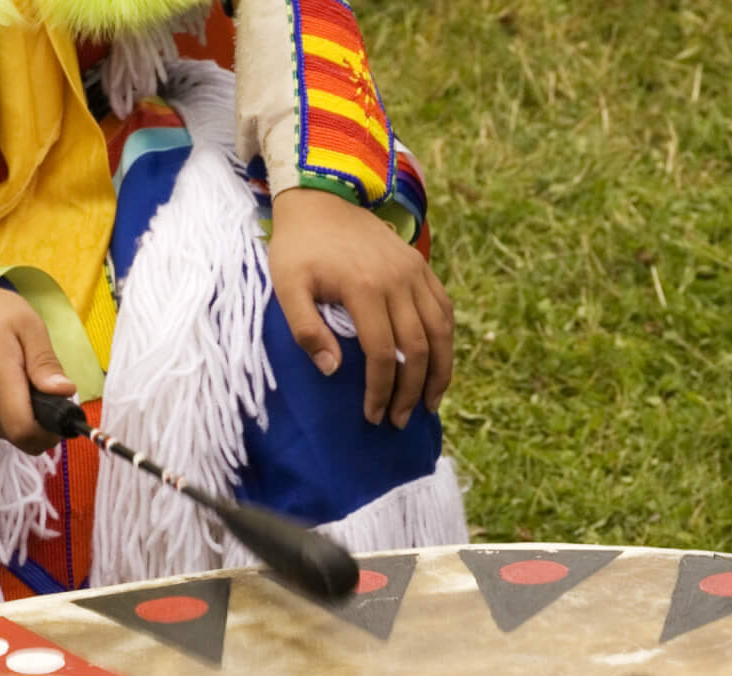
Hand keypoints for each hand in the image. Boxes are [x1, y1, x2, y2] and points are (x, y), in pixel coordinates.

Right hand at [0, 264, 72, 452]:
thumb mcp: (27, 324)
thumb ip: (45, 362)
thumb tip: (65, 392)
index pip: (25, 432)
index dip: (49, 432)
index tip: (61, 414)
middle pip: (19, 437)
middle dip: (39, 423)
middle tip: (42, 391)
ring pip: (6, 435)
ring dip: (21, 419)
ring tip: (18, 383)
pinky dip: (4, 417)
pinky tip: (1, 389)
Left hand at [269, 186, 453, 428]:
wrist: (321, 198)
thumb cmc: (299, 247)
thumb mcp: (286, 285)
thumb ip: (304, 329)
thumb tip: (333, 370)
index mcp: (363, 287)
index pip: (383, 353)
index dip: (381, 391)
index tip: (374, 416)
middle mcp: (397, 280)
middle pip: (417, 348)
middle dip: (411, 391)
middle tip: (400, 420)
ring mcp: (414, 271)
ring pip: (440, 331)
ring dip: (439, 372)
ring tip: (429, 403)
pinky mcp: (420, 266)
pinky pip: (444, 308)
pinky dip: (446, 340)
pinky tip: (438, 364)